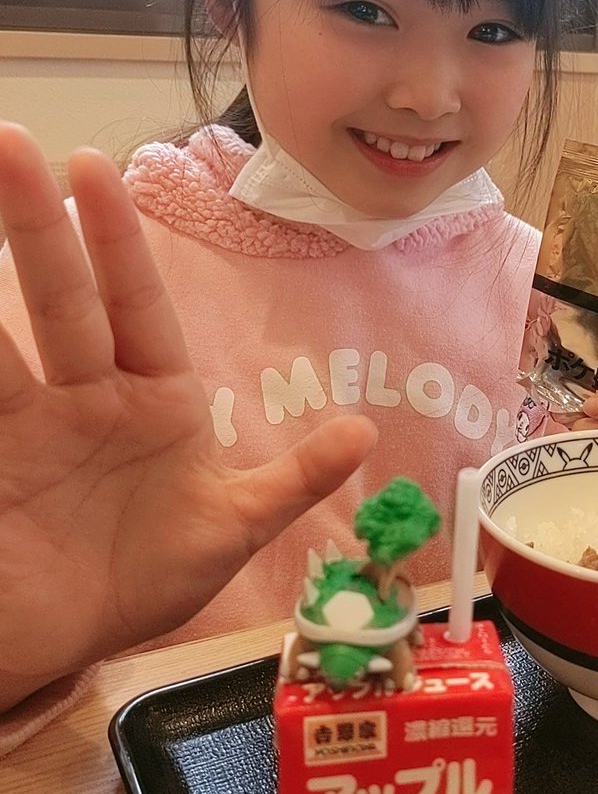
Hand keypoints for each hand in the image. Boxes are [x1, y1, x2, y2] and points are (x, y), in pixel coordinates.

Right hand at [0, 124, 376, 710]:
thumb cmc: (145, 581)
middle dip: (36, 226)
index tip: (99, 170)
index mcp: (151, 397)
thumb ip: (291, 483)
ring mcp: (27, 423)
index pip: (135, 303)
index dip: (116, 241)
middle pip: (62, 300)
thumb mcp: (228, 533)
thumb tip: (365, 433)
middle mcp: (84, 394)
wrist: (67, 648)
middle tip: (11, 145)